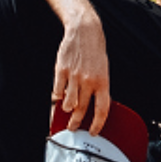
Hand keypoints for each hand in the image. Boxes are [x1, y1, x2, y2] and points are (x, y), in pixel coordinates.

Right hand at [51, 19, 110, 135]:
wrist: (84, 30)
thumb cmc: (95, 49)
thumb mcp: (104, 68)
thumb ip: (99, 87)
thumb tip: (94, 105)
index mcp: (103, 81)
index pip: (102, 109)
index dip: (97, 124)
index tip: (93, 131)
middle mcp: (88, 80)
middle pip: (81, 110)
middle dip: (76, 123)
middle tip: (73, 127)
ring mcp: (74, 76)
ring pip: (68, 104)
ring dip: (66, 110)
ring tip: (66, 109)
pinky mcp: (61, 71)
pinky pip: (57, 91)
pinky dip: (57, 96)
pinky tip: (59, 95)